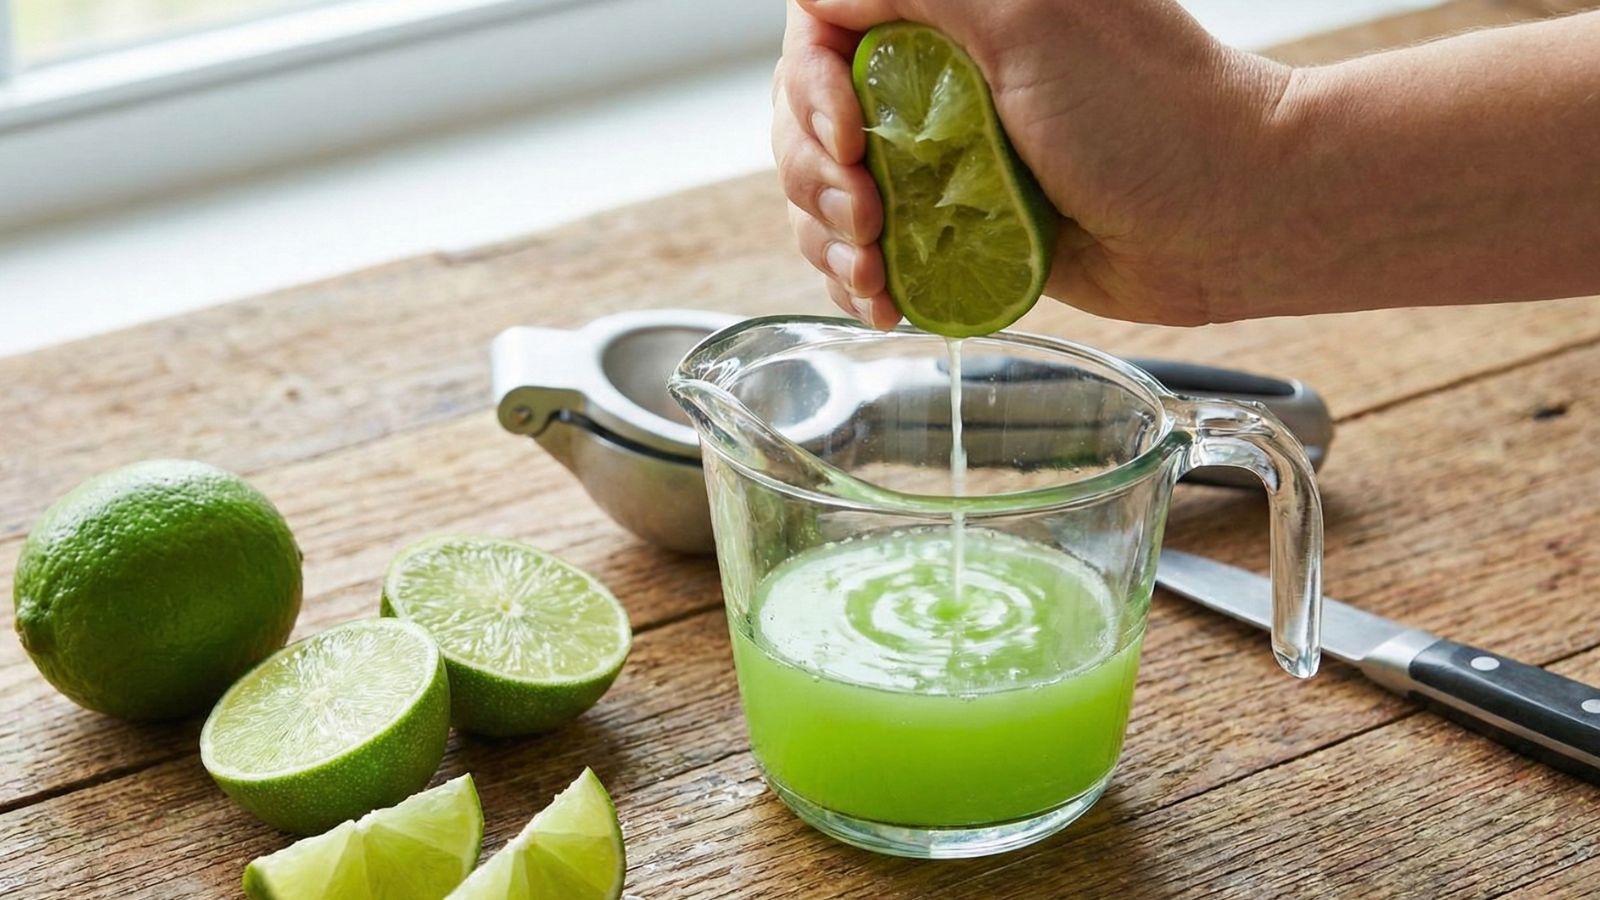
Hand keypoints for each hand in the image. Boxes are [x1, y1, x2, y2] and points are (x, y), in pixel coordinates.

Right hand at [773, 0, 1290, 326]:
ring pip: (830, 192)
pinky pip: (873, 250)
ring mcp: (945, 157)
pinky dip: (859, 279)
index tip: (848, 138)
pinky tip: (879, 300)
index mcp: (948, 13)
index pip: (820, 32)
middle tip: (866, 216)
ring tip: (870, 274)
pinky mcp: (960, 227)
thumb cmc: (1149, 114)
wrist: (1228, 219)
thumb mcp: (1028, 18)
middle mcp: (938, 78)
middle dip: (817, 176)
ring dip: (828, 238)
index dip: (811, 90)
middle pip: (808, 118)